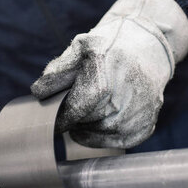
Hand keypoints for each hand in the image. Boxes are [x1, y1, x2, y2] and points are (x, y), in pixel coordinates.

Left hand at [31, 0, 187, 147]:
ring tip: (89, 110)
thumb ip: (57, 70)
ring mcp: (140, 111)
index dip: (62, 116)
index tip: (51, 118)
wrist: (149, 47)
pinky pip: (117, 141)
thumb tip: (39, 93)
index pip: (77, 107)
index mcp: (106, 69)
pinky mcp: (146, 125)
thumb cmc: (109, 47)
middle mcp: (127, 92)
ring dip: (88, 127)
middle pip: (87, 121)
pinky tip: (100, 120)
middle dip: (75, 118)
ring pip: (100, 133)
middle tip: (73, 108)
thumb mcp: (80, 47)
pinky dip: (103, 135)